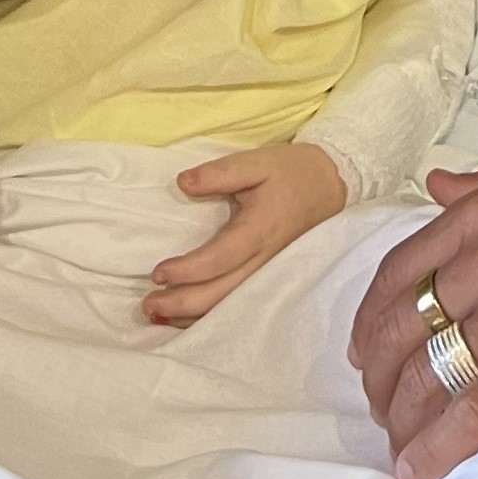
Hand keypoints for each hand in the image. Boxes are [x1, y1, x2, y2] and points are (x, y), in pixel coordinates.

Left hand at [147, 142, 346, 323]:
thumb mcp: (258, 161)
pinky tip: (185, 317)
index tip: (158, 271)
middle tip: (147, 303)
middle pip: (220, 295)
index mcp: (259, 231)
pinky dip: (209, 316)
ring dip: (191, 316)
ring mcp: (268, 276)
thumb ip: (220, 173)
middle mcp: (264, 261)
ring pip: (227, 308)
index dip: (187, 271)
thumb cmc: (291, 173)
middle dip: (181, 304)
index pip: (218, 259)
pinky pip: (236, 305)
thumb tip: (182, 183)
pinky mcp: (268, 280)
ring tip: (158, 315)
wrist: (330, 187)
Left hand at [347, 156, 477, 478]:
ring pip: (433, 376)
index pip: (399, 274)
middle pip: (404, 331)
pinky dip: (440, 446)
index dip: (373, 322)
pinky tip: (418, 469)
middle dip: (381, 378)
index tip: (368, 352)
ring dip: (405, 419)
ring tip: (401, 443)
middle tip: (384, 406)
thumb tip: (434, 186)